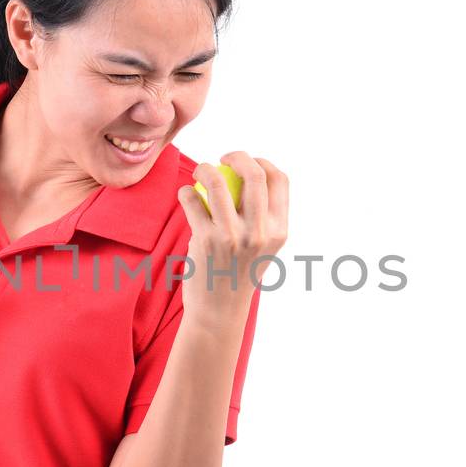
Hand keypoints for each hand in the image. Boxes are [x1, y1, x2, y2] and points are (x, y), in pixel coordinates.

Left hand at [176, 152, 288, 328]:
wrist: (219, 311)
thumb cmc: (239, 274)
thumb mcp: (264, 249)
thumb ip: (262, 217)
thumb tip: (250, 174)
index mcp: (279, 231)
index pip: (280, 180)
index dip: (263, 162)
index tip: (248, 162)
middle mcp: (259, 232)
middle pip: (254, 173)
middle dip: (237, 155)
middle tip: (222, 158)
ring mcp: (232, 236)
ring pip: (218, 181)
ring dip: (205, 168)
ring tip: (200, 171)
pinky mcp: (205, 240)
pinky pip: (192, 200)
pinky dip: (186, 192)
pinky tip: (186, 195)